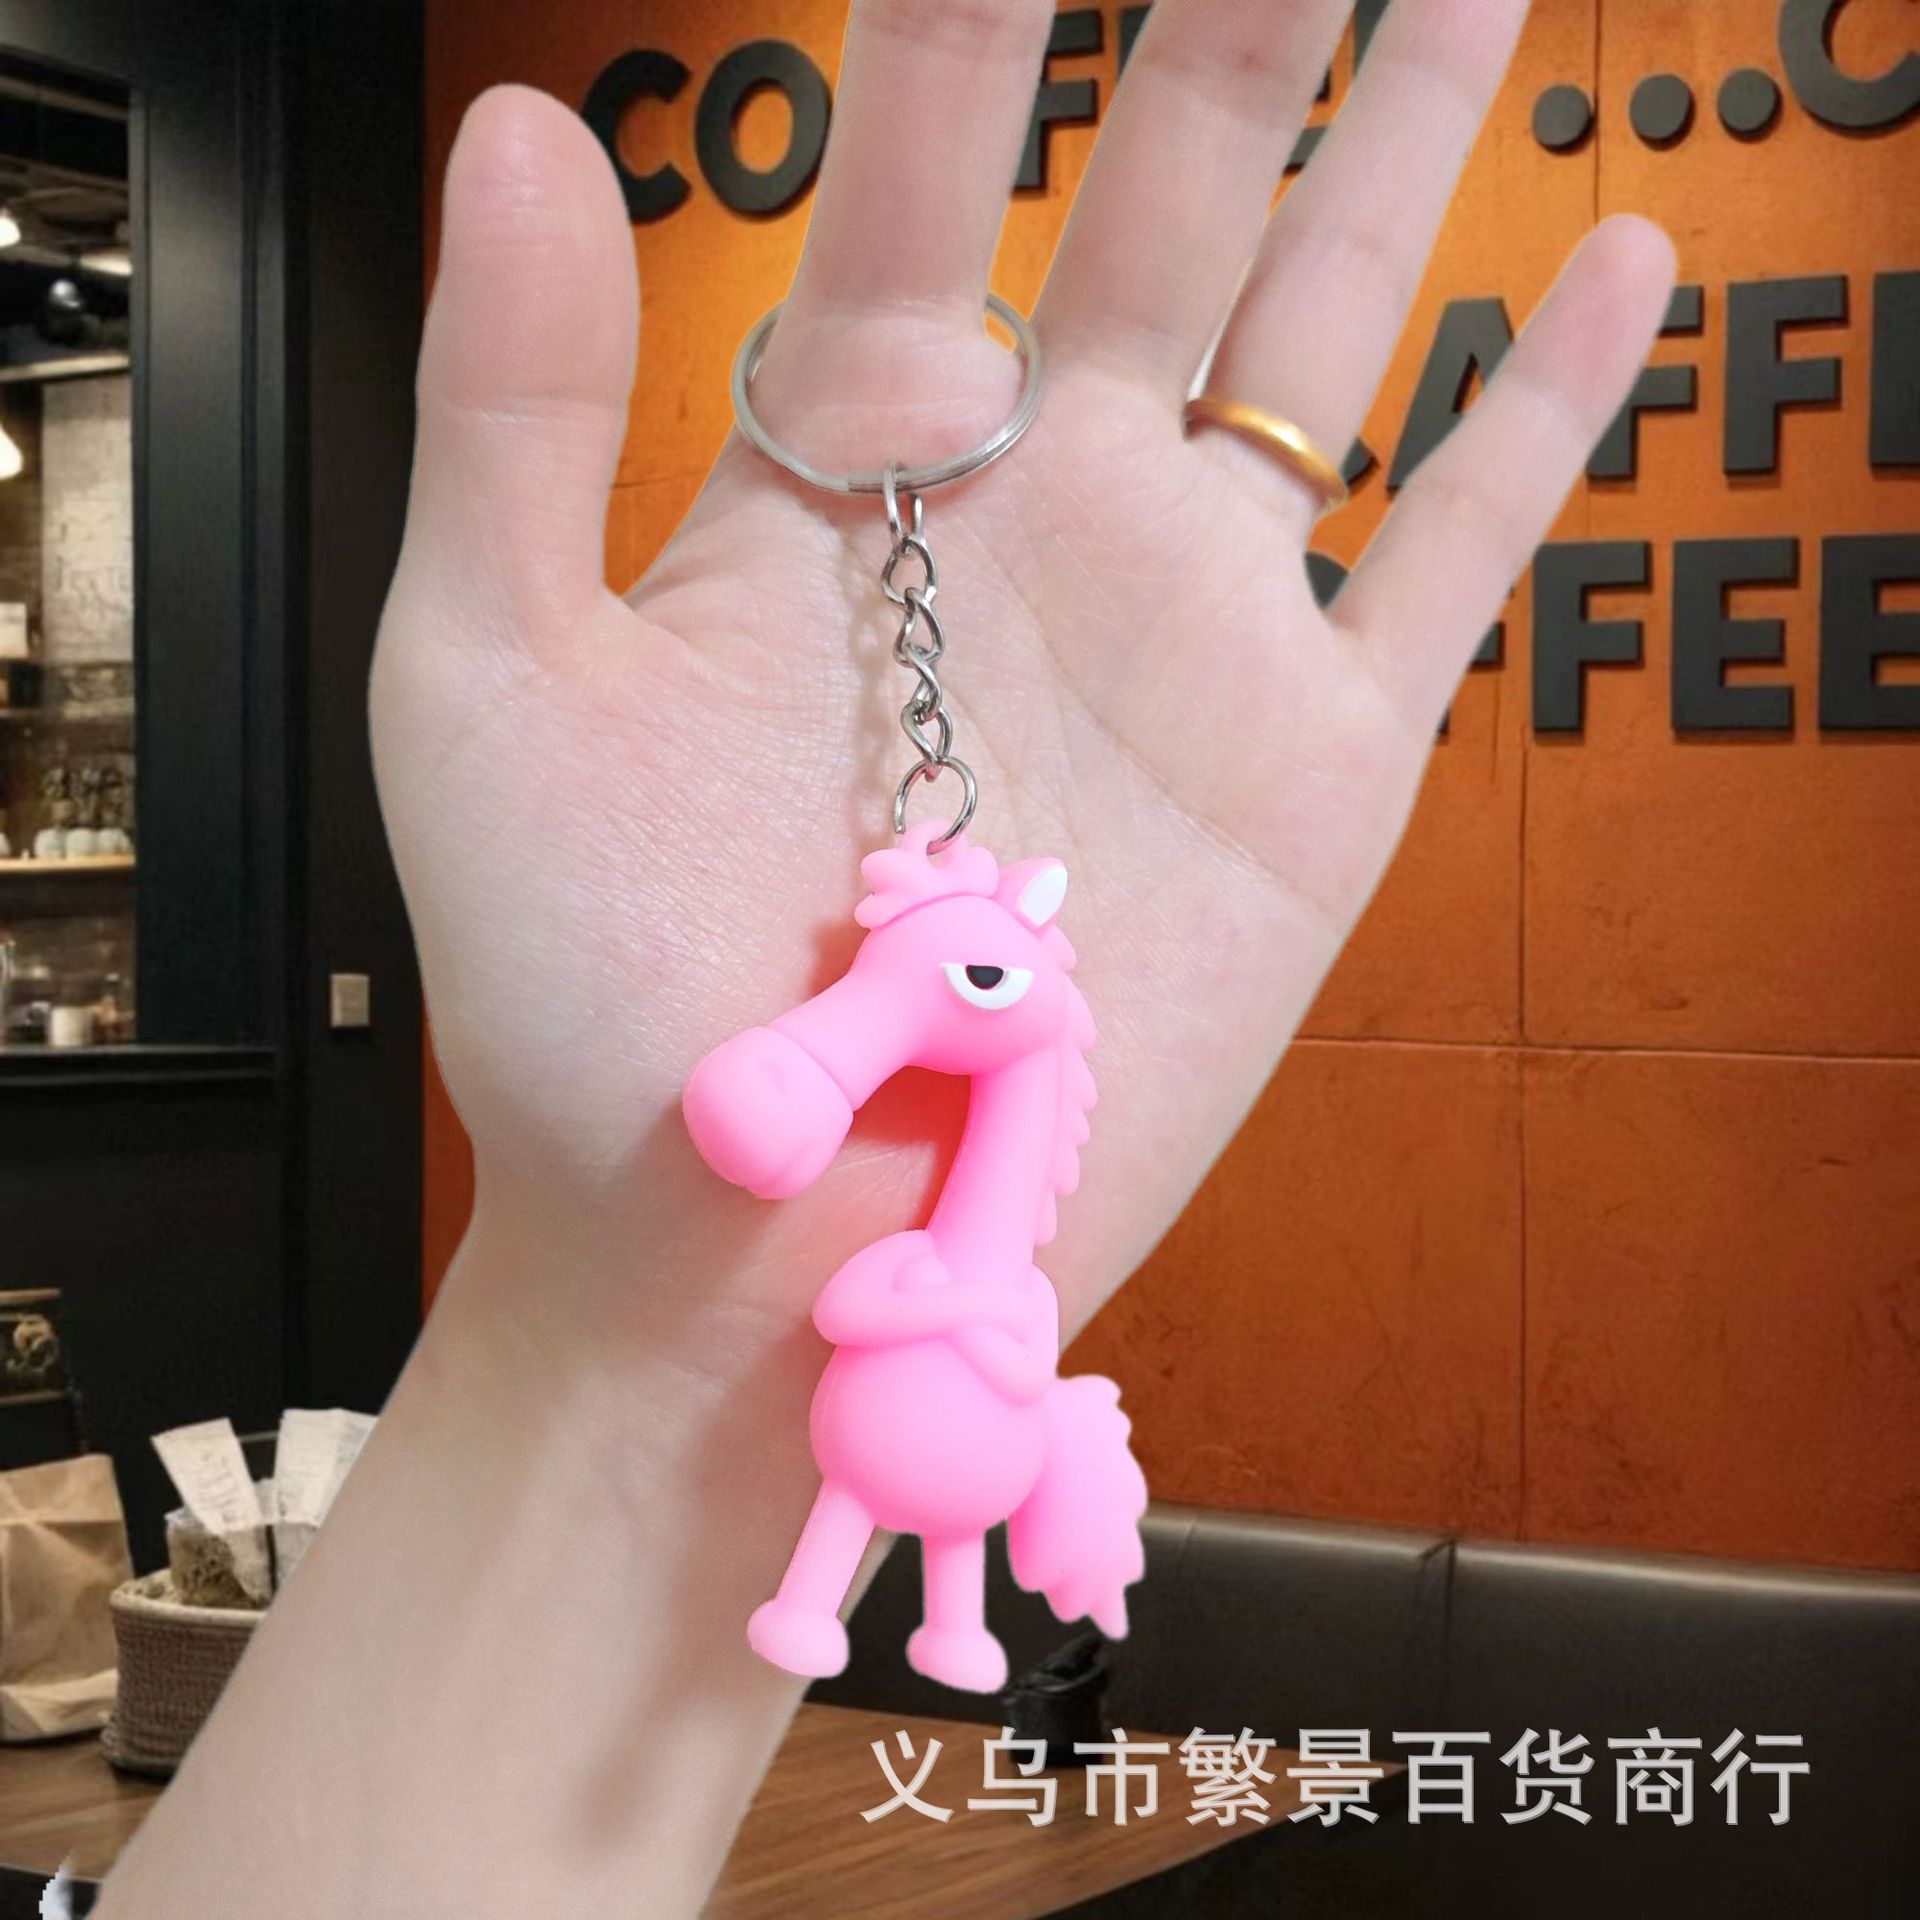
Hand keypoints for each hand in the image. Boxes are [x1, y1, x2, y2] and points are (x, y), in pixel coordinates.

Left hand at [373, 0, 1671, 1350]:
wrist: (761, 1253)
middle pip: (1164, 175)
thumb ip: (509, 418)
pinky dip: (1541, 418)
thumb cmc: (595, 1007)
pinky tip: (1616, 265)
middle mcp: (1035, 502)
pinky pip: (1455, 555)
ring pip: (1327, 319)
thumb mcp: (488, 697)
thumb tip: (528, 131)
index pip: (920, 138)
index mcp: (843, 462)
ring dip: (1406, 129)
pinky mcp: (1312, 765)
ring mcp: (1191, 623)